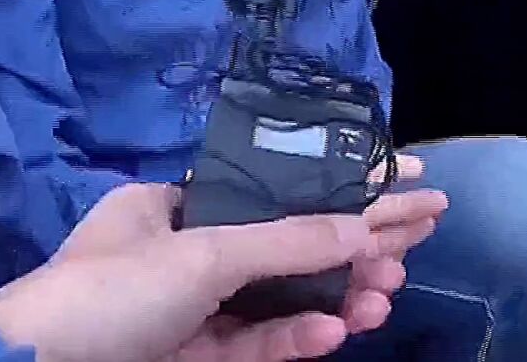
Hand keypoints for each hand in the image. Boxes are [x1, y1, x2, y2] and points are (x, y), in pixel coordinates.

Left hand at [0, 182, 447, 361]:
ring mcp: (186, 314)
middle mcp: (182, 254)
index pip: (275, 188)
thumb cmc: (109, 294)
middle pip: (288, 246)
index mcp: (172, 207)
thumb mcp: (202, 256)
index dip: (342, 184)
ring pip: (279, 301)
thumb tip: (367, 228)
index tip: (407, 182)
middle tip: (417, 246)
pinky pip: (256, 345)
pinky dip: (297, 339)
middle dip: (353, 249)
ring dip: (336, 299)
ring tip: (384, 299)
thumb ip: (289, 244)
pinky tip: (336, 333)